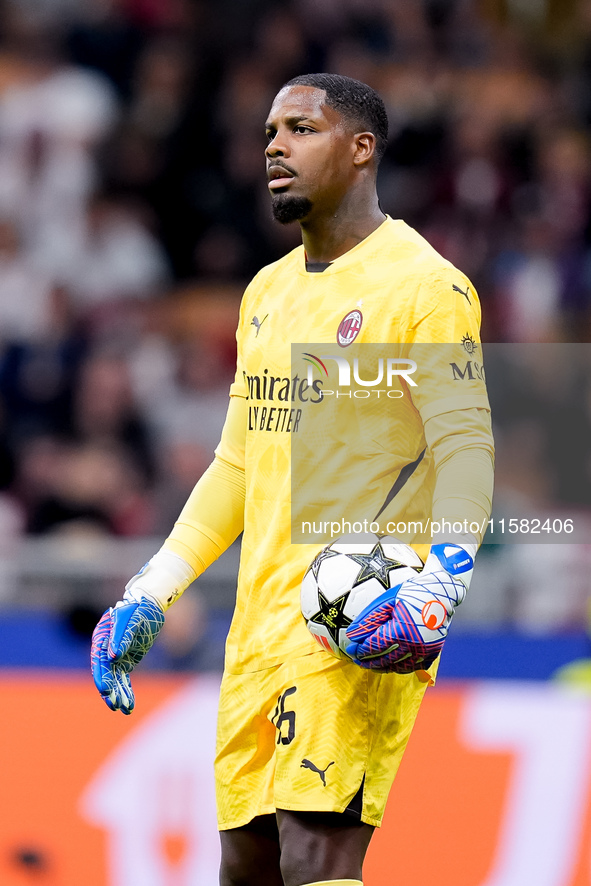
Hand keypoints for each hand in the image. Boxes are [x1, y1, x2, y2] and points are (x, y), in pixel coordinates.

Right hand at [91, 597, 164, 713]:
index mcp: (102, 639)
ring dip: (119, 695)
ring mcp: (115, 657)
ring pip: (115, 680)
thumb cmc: (137, 610)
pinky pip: (123, 680)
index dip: (102, 677)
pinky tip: (129, 706)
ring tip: (124, 710)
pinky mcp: (126, 662)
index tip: (106, 691)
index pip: (99, 662)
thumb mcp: (131, 620)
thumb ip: (121, 637)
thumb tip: (113, 656)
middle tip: (115, 705)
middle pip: (105, 674)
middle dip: (110, 690)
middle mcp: (105, 650)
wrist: (147, 607)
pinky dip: (126, 692)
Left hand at [345, 543, 473, 673]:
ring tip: (370, 662)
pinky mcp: (432, 653)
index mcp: (401, 630)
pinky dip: (399, 666)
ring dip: (382, 667)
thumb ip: (368, 619)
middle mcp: (414, 644)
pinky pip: (412, 666)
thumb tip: (351, 635)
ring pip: (397, 667)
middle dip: (367, 661)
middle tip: (356, 659)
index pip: (374, 647)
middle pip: (384, 660)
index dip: (359, 651)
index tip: (349, 649)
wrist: (441, 593)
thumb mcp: (386, 601)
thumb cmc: (411, 592)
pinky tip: (390, 662)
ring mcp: (424, 651)